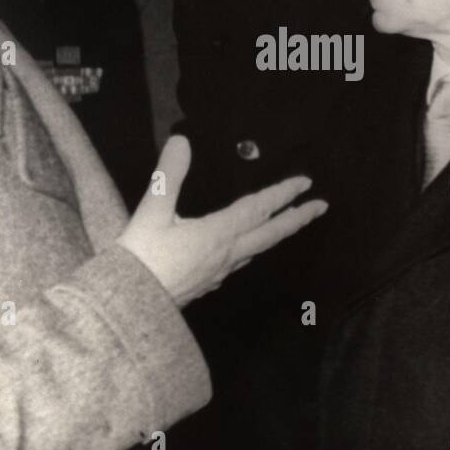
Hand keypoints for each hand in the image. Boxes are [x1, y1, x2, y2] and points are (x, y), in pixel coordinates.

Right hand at [119, 136, 328, 305]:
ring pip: (257, 249)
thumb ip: (168, 175)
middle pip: (270, 234)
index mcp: (218, 234)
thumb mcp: (152, 212)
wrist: (128, 308)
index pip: (258, 209)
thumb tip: (182, 141)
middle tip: (321, 207)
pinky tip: (245, 250)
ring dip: (276, 233)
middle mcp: (226, 254)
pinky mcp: (206, 284)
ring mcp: (218, 272)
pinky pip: (240, 262)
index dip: (283, 194)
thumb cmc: (141, 259)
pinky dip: (253, 248)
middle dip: (297, 218)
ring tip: (288, 224)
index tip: (306, 183)